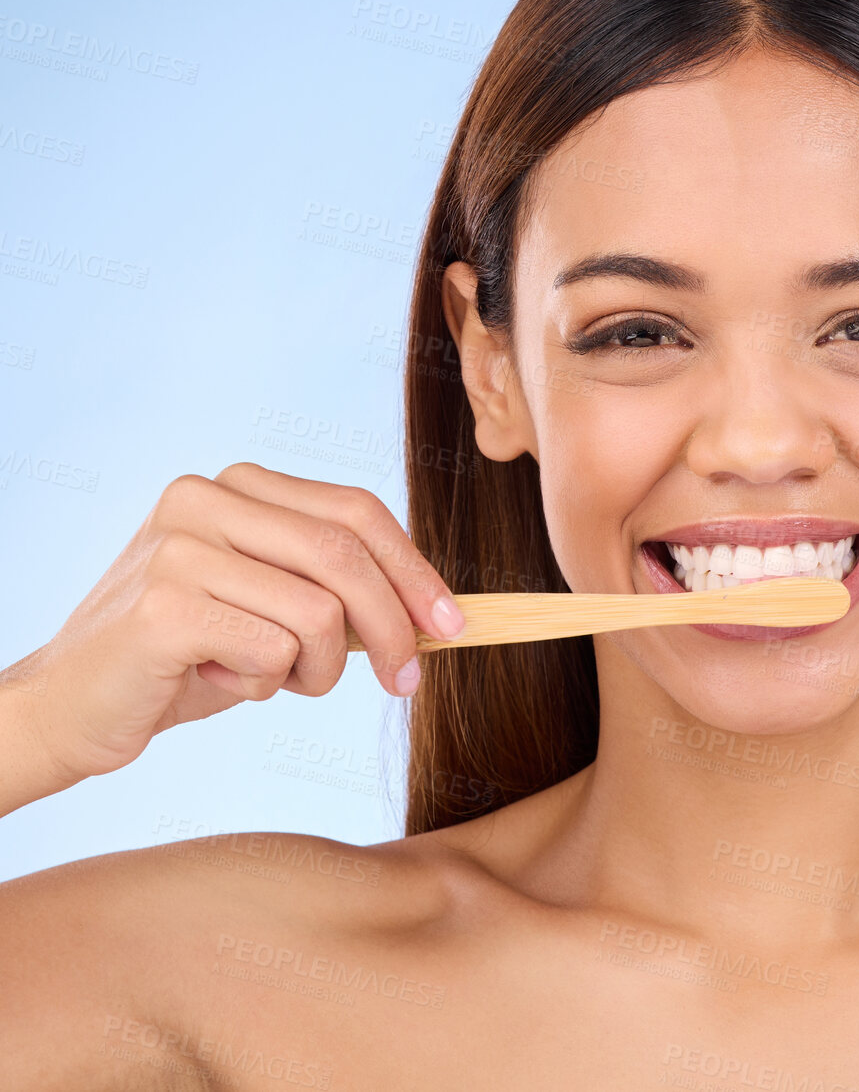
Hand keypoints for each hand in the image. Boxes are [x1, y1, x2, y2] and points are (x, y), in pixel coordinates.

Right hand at [8, 462, 463, 790]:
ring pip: (319, 612)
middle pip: (347, 554)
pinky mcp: (165, 605)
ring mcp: (181, 546)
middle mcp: (206, 498)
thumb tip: (438, 613)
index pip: (357, 512)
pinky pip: (273, 650)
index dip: (414, 570)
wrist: (71, 707)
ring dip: (317, 670)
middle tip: (406, 682)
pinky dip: (264, 684)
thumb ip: (337, 589)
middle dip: (394, 626)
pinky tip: (218, 681)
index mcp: (239, 486)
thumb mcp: (273, 607)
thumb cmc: (186, 658)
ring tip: (272, 682)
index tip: (452, 626)